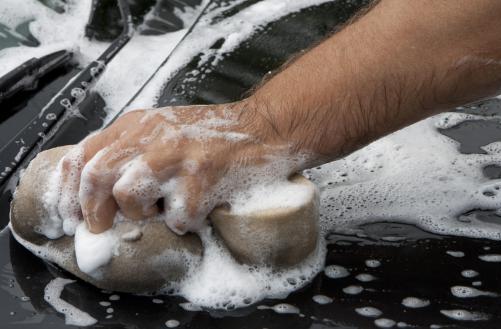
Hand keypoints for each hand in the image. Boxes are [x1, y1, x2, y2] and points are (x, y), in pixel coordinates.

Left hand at [56, 100, 305, 233]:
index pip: (84, 155)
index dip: (68, 191)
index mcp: (138, 125)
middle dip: (94, 210)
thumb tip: (97, 192)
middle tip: (102, 227)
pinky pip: (176, 217)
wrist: (262, 129)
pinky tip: (197, 209)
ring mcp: (178, 155)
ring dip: (142, 214)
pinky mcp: (203, 177)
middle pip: (98, 176)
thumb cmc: (212, 137)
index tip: (69, 217)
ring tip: (162, 209)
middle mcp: (153, 135)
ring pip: (129, 195)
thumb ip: (131, 150)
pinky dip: (183, 222)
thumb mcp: (163, 131)